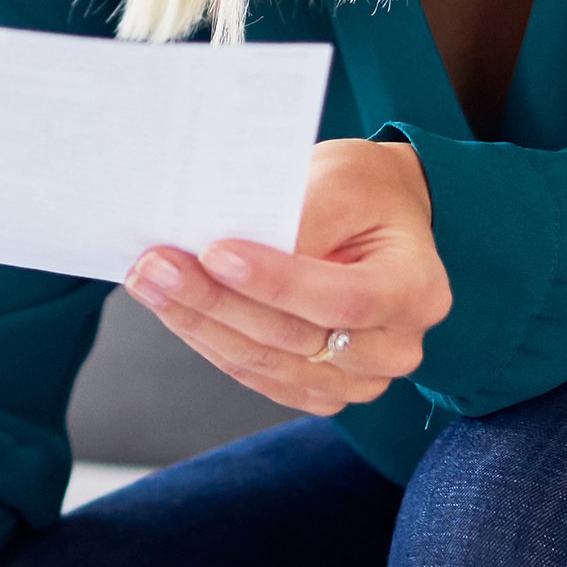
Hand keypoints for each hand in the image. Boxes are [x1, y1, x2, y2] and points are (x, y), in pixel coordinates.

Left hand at [127, 137, 449, 414]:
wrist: (380, 221)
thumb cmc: (363, 193)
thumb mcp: (342, 179)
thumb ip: (300, 216)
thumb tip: (227, 247)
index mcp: (417, 290)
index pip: (344, 298)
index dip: (276, 282)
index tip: (215, 253)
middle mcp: (396, 347)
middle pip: (296, 338)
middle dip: (216, 301)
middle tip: (156, 266)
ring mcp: (359, 378)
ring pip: (268, 365)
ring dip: (200, 325)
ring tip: (149, 283)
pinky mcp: (320, 387)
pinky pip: (258, 376)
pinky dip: (211, 341)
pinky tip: (173, 308)